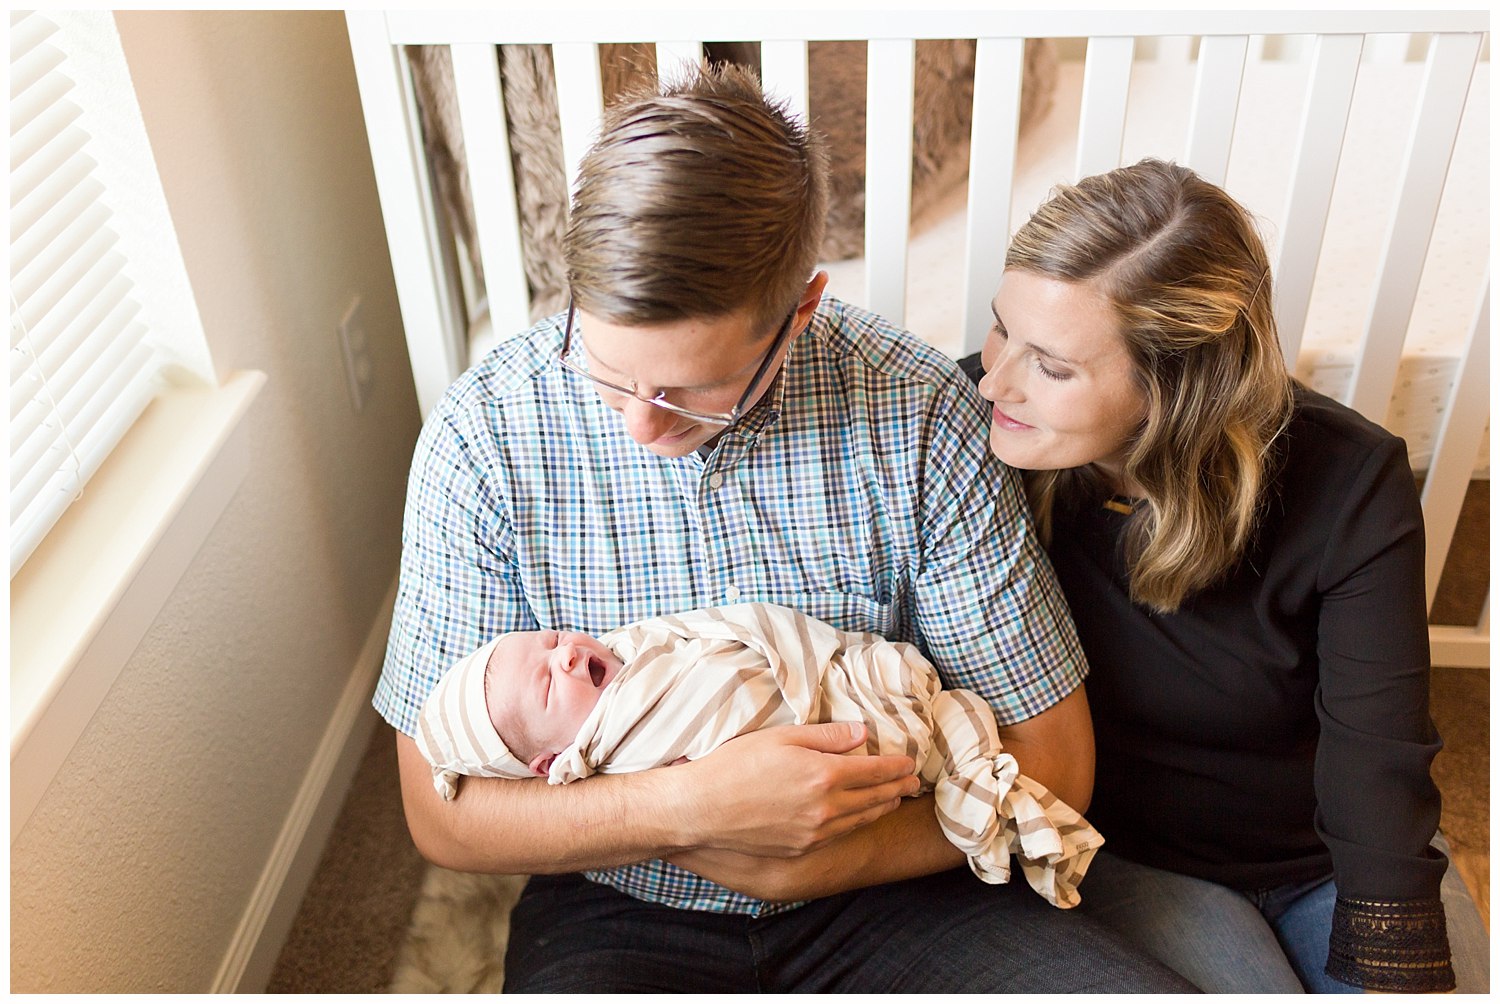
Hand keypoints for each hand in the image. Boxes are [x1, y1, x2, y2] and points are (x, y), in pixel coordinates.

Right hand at [669, 721, 918, 857]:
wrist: (703, 810)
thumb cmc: (736, 765)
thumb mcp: (781, 737)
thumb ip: (826, 736)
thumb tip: (861, 733)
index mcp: (824, 775)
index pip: (875, 770)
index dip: (896, 765)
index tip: (909, 761)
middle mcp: (826, 808)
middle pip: (875, 798)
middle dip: (898, 788)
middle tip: (914, 782)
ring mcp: (815, 832)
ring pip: (861, 819)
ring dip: (883, 808)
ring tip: (894, 800)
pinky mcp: (801, 848)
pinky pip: (840, 834)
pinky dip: (858, 823)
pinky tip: (859, 817)